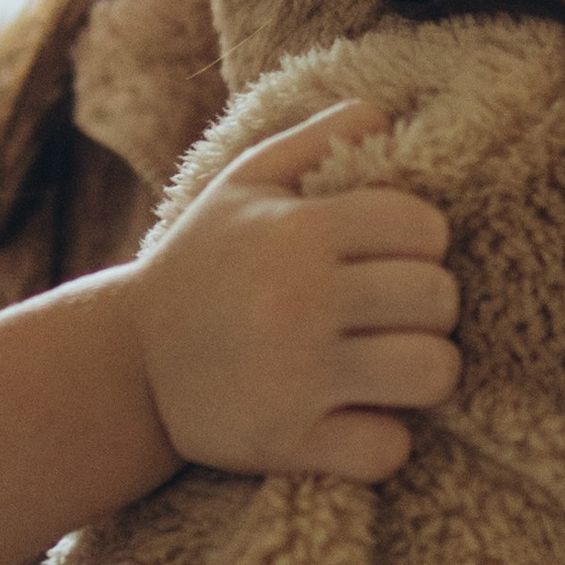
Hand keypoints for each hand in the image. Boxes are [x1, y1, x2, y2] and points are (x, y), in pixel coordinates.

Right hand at [128, 99, 459, 483]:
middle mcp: (298, 300)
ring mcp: (294, 377)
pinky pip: (388, 450)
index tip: (389, 260)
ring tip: (389, 367)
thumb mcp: (243, 183)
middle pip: (439, 297)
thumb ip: (316, 138)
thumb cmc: (204, 264)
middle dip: (427, 307)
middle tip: (391, 316)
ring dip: (421, 371)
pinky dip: (381, 442)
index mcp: (296, 231)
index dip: (420, 243)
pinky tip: (354, 422)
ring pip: (433, 372)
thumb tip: (386, 115)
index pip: (424, 227)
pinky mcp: (287, 443)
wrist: (125, 363)